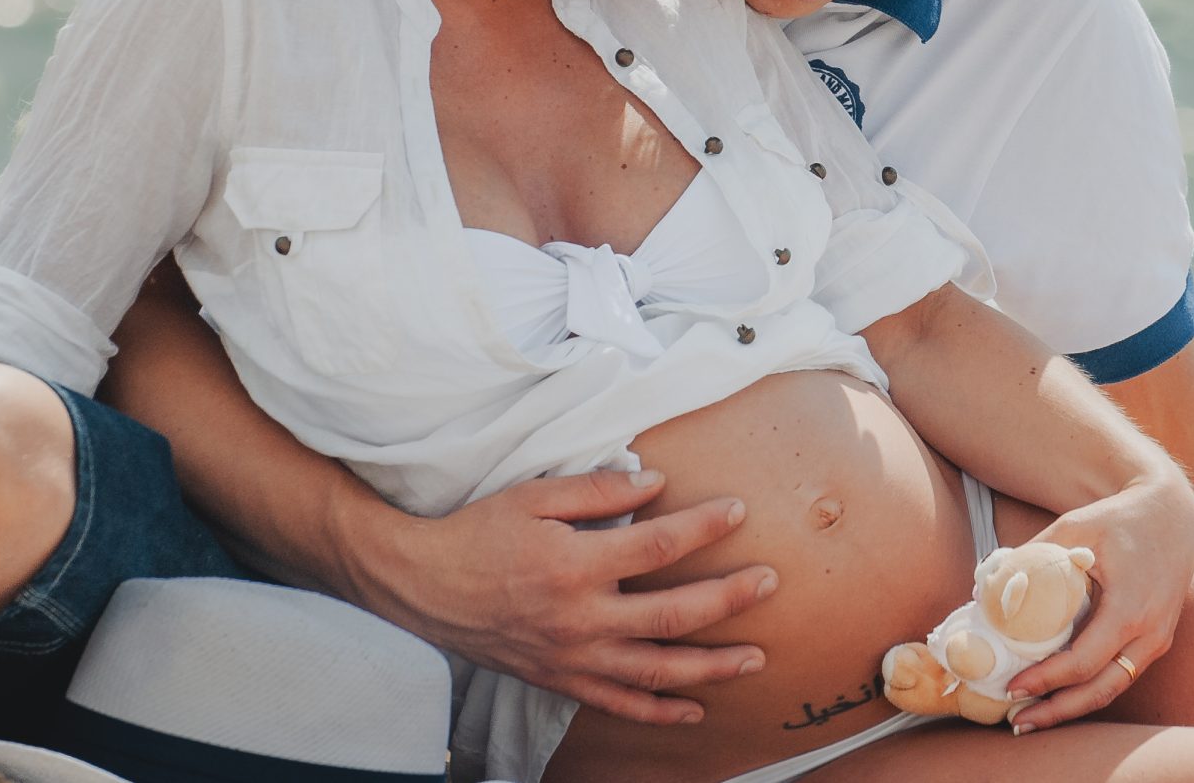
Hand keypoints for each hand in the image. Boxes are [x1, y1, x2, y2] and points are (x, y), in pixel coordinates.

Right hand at [344, 466, 778, 725]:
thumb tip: (656, 482)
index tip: (737, 511)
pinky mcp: (561, 680)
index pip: (656, 546)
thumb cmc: (479, 532)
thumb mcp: (534, 495)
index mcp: (574, 565)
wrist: (423, 585)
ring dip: (711, 666)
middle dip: (728, 599)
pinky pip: (619, 703)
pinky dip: (659, 711)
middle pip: (671, 613)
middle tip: (770, 582)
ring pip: (656, 669)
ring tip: (755, 658)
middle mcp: (579, 618)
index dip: (702, 527)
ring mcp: (572, 657)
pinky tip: (695, 708)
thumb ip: (598, 490)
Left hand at [1004, 472, 1193, 732]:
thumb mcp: (1073, 527)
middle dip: (1058, 710)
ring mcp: (1157, 640)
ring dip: (1074, 707)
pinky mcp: (1156, 640)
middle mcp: (1150, 633)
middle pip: (1101, 690)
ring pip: (1114, 688)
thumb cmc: (1120, 518)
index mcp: (1131, 609)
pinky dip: (1090, 689)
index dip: (1046, 680)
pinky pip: (1121, 674)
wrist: (1172, 513)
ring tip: (1034, 718)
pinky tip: (1061, 693)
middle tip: (1018, 722)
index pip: (1084, 661)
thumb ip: (1031, 556)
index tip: (1012, 688)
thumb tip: (987, 588)